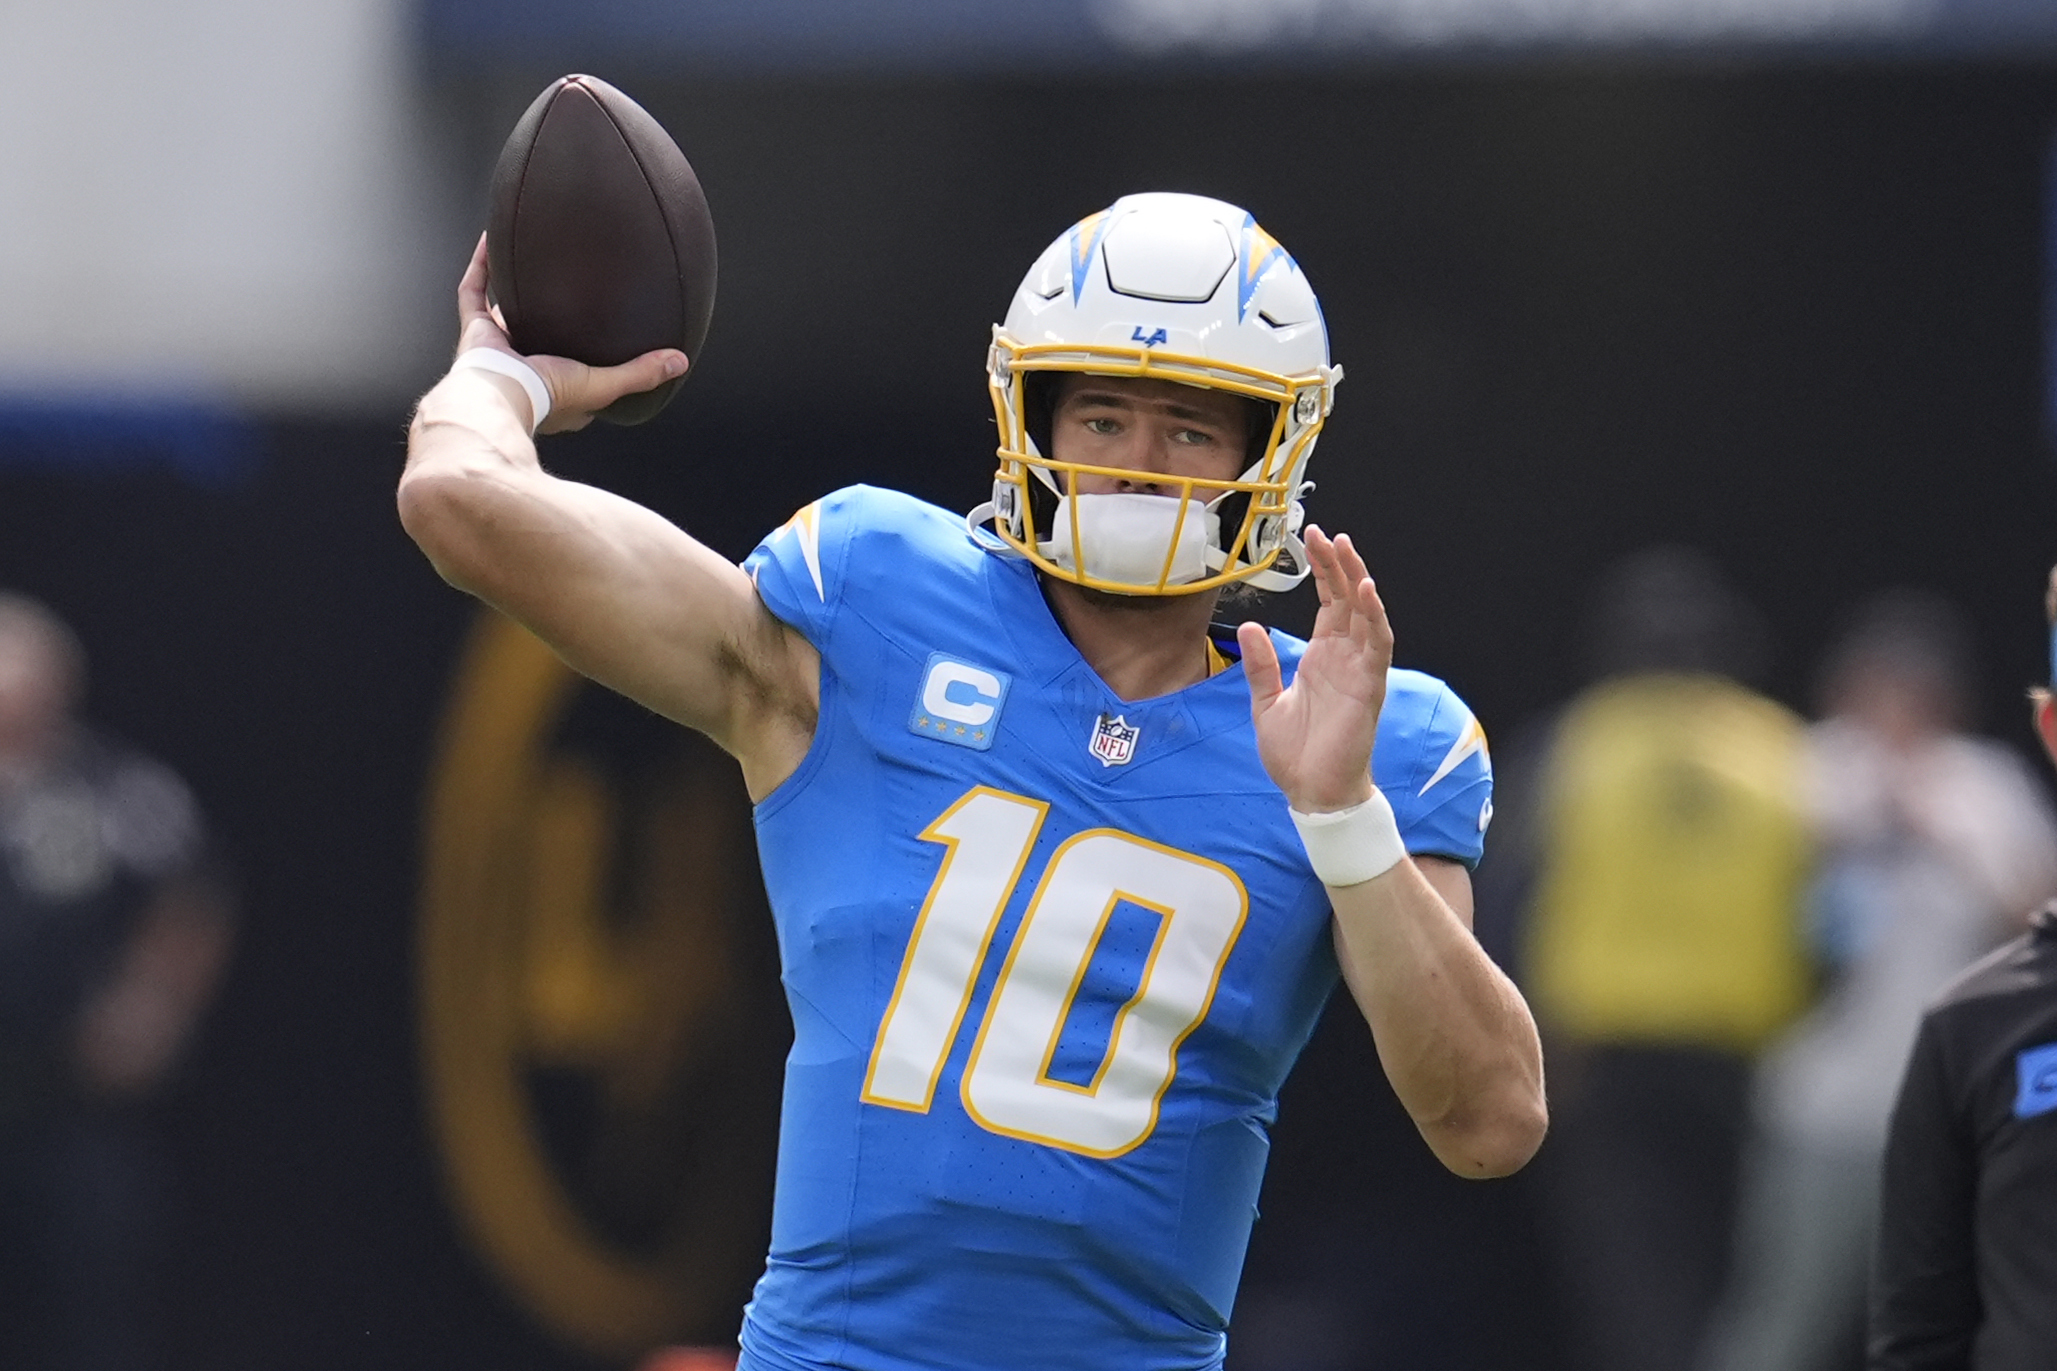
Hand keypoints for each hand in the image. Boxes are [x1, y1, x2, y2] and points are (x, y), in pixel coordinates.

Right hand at [454, 234, 686, 434]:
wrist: (499, 392)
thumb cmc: (547, 395)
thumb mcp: (603, 384)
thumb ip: (640, 372)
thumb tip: (680, 361)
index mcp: (552, 389)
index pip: (575, 374)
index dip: (589, 359)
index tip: (602, 339)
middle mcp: (522, 368)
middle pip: (538, 336)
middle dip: (548, 316)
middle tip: (564, 289)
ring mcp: (497, 348)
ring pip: (504, 311)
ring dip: (513, 287)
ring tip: (528, 260)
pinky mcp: (474, 331)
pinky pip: (474, 292)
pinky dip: (482, 266)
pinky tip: (493, 240)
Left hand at [1236, 526, 1391, 812]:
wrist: (1313, 793)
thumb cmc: (1295, 754)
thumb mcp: (1265, 703)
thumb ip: (1261, 665)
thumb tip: (1249, 626)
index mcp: (1322, 657)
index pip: (1328, 602)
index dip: (1323, 570)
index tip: (1312, 539)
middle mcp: (1345, 658)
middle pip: (1347, 599)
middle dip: (1338, 564)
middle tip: (1325, 533)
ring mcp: (1359, 670)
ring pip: (1365, 613)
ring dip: (1357, 580)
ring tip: (1345, 548)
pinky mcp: (1369, 687)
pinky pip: (1377, 645)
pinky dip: (1374, 617)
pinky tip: (1365, 591)